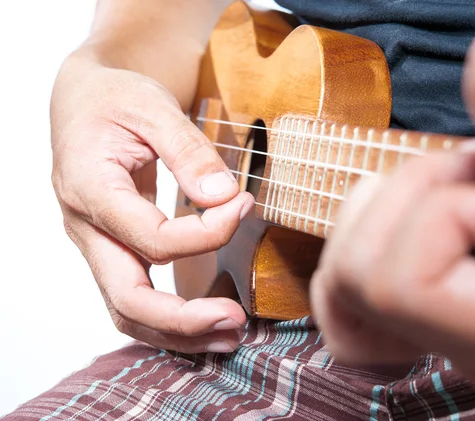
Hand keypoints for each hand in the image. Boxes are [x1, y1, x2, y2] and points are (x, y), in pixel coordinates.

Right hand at [51, 51, 253, 353]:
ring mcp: (96, 243)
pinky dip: (169, 316)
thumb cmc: (113, 99)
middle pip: (128, 299)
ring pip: (128, 311)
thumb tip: (224, 197)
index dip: (207, 233)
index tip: (243, 206)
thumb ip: (188, 151)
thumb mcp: (152, 107)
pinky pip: (134, 296)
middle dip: (185, 320)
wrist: (82, 102)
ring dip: (178, 332)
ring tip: (228, 336)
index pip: (153, 238)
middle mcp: (86, 227)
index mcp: (89, 190)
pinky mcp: (112, 248)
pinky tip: (203, 321)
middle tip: (237, 321)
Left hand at [310, 26, 474, 386]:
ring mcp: (438, 345)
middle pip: (360, 278)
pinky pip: (343, 293)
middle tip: (472, 169)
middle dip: (408, 196)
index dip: (442, 213)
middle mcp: (466, 356)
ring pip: (340, 282)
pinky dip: (363, 236)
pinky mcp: (419, 327)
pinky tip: (413, 214)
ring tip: (446, 186)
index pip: (407, 286)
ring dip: (383, 209)